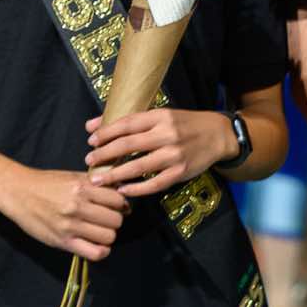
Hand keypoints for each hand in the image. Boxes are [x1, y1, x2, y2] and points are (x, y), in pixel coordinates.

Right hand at [0, 165, 127, 260]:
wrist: (17, 192)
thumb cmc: (46, 183)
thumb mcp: (73, 176)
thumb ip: (96, 182)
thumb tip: (122, 190)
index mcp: (82, 188)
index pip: (118, 200)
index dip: (120, 204)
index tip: (114, 206)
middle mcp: (77, 206)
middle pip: (116, 220)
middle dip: (114, 220)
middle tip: (105, 219)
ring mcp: (70, 225)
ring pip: (108, 237)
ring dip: (107, 235)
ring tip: (98, 231)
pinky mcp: (62, 241)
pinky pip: (94, 253)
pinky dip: (101, 251)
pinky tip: (97, 245)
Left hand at [84, 108, 229, 197]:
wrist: (218, 135)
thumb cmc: (184, 124)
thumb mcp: (160, 116)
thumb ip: (128, 121)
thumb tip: (91, 126)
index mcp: (160, 117)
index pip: (127, 124)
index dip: (106, 132)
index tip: (91, 141)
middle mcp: (167, 134)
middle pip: (128, 145)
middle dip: (105, 154)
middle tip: (89, 161)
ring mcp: (174, 155)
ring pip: (138, 167)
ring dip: (115, 174)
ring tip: (98, 180)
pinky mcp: (181, 173)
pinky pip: (154, 184)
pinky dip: (136, 189)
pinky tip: (123, 190)